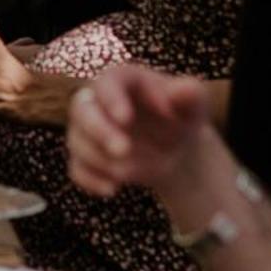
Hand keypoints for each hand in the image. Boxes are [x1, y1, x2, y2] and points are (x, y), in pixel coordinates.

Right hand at [65, 62, 211, 198]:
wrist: (174, 146)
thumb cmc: (182, 116)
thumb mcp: (193, 105)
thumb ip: (191, 94)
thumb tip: (185, 89)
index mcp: (120, 80)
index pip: (106, 84)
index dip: (112, 100)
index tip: (125, 118)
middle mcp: (96, 101)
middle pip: (81, 110)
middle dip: (99, 131)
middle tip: (123, 150)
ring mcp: (87, 130)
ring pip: (78, 142)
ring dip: (100, 159)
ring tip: (129, 172)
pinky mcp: (84, 156)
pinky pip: (77, 169)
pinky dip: (91, 180)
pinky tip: (112, 189)